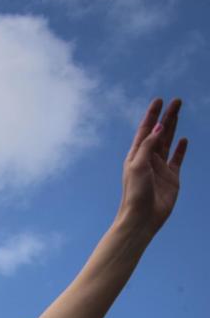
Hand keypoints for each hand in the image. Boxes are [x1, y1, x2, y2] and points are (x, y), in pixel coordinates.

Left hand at [118, 98, 187, 235]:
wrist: (142, 217)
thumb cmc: (135, 193)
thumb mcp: (138, 166)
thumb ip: (148, 146)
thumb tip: (158, 127)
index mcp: (136, 155)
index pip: (145, 130)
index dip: (152, 115)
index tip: (159, 100)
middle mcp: (147, 159)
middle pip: (159, 133)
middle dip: (167, 116)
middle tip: (176, 101)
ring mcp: (160, 168)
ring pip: (168, 142)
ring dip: (173, 127)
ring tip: (179, 112)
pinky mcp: (171, 178)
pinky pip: (176, 159)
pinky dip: (180, 149)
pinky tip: (183, 139)